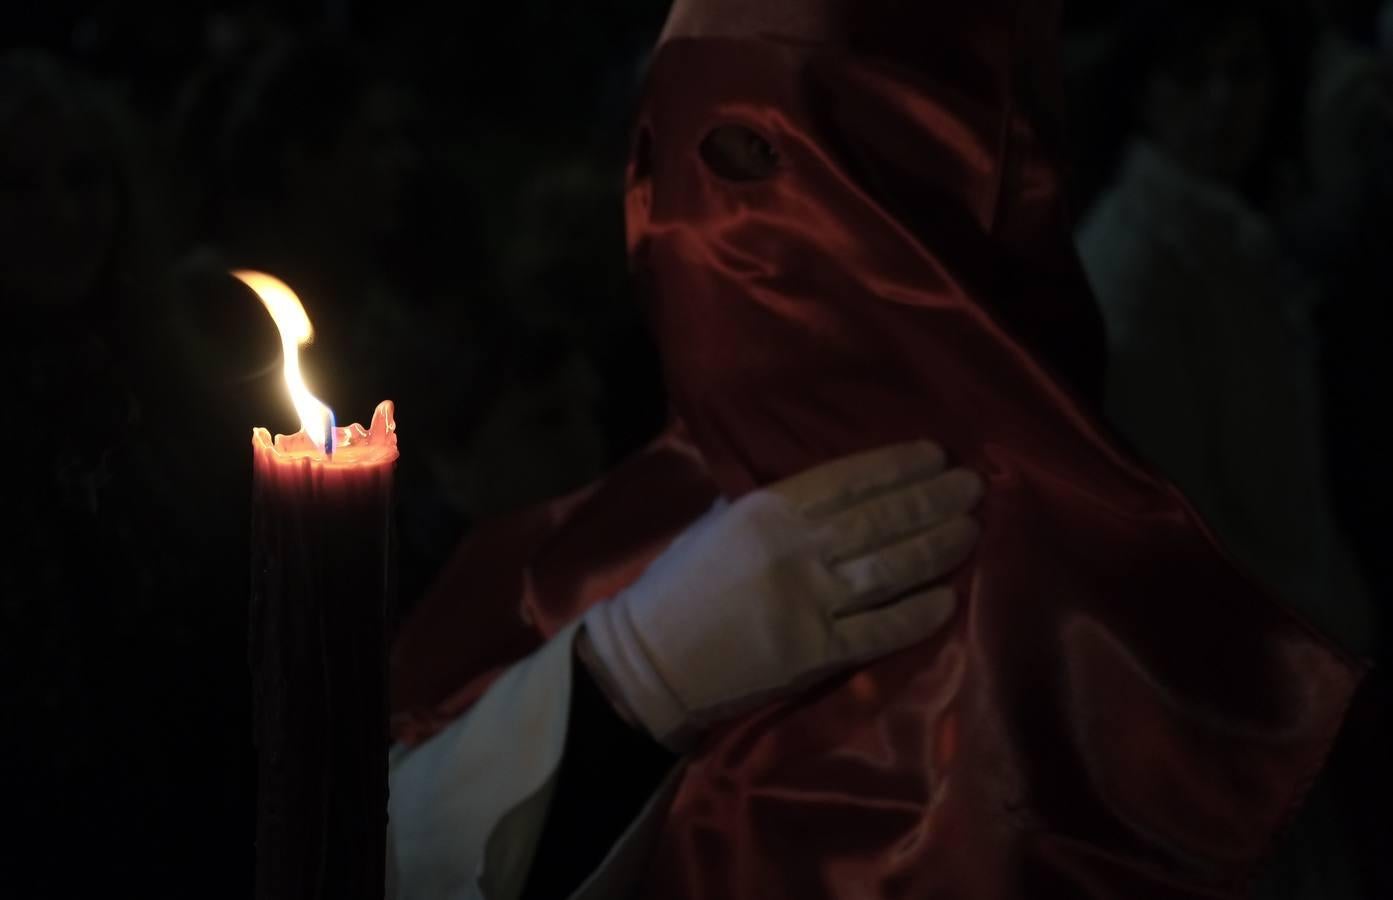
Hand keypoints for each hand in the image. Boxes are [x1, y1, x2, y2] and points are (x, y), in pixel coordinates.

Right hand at [581, 441, 982, 747]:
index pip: (847, 479)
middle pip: (879, 520)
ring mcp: (807, 602)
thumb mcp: (718, 522)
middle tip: (973, 485)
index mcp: (766, 510)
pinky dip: (916, 616)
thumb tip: (827, 485)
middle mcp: (793, 549)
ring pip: (889, 569)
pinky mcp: (814, 654)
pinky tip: (948, 600)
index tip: (935, 454)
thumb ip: (770, 503)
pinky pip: (879, 631)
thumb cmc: (680, 585)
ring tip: (971, 529)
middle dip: (932, 500)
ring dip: (936, 547)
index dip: (896, 465)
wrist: (651, 661)